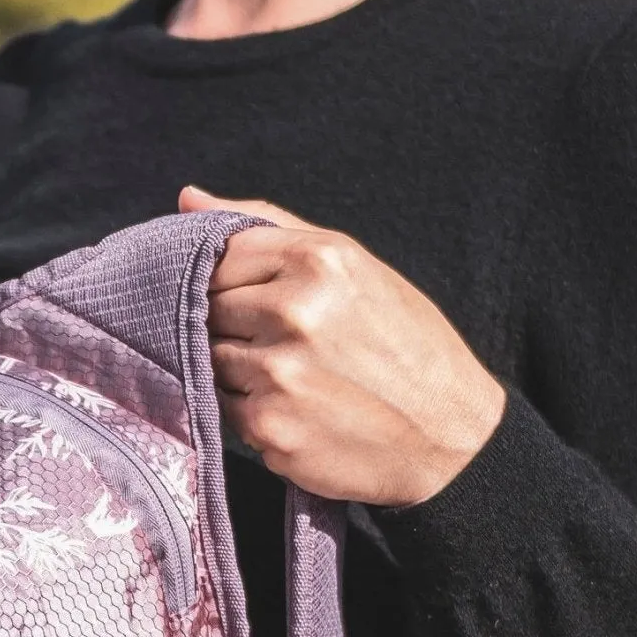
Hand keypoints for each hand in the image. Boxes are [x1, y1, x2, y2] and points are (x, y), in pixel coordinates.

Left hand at [180, 188, 504, 508]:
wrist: (449, 436)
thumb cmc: (401, 344)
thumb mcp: (352, 265)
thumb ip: (268, 227)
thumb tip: (187, 200)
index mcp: (316, 261)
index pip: (217, 257)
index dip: (225, 281)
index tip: (250, 299)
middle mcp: (293, 312)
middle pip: (208, 310)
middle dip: (233, 327)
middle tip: (280, 346)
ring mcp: (277, 374)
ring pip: (209, 362)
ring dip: (237, 373)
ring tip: (293, 379)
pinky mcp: (269, 428)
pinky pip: (224, 410)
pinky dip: (249, 412)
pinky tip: (295, 411)